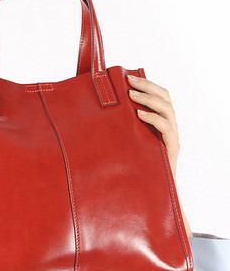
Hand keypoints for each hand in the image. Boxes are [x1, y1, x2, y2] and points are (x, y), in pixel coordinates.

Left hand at [127, 74, 191, 235]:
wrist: (153, 194)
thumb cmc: (137, 169)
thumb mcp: (129, 146)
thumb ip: (122, 132)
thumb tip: (98, 119)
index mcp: (161, 122)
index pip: (160, 96)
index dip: (147, 85)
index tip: (128, 77)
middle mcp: (169, 126)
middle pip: (164, 97)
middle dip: (147, 86)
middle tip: (129, 81)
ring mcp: (172, 136)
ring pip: (167, 109)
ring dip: (148, 99)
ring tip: (131, 96)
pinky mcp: (172, 148)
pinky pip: (165, 127)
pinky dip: (153, 118)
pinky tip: (139, 114)